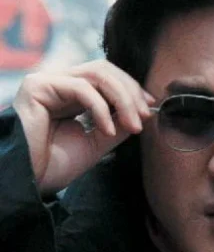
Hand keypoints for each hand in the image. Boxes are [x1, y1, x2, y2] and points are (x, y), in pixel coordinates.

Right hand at [12, 60, 154, 194]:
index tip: (149, 109)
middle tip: (145, 116)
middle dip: (131, 92)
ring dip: (123, 98)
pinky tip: (106, 130)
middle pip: (105, 70)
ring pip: (97, 74)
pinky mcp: (37, 86)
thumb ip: (118, 125)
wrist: (25, 182)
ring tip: (133, 124)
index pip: (107, 77)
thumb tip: (142, 112)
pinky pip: (81, 88)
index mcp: (71, 95)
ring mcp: (47, 82)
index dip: (131, 89)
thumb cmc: (53, 165)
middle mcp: (59, 83)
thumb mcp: (96, 142)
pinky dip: (101, 108)